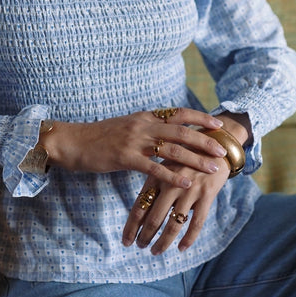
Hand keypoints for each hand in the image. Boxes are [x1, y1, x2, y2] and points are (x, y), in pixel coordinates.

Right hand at [43, 108, 228, 189]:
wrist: (72, 141)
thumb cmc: (98, 138)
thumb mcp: (126, 127)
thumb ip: (146, 128)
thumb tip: (165, 132)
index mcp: (145, 117)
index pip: (179, 113)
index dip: (200, 118)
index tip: (218, 124)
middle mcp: (143, 125)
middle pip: (182, 130)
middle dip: (205, 140)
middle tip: (223, 149)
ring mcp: (135, 141)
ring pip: (173, 149)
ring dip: (195, 159)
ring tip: (212, 168)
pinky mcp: (125, 157)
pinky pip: (154, 168)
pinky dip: (172, 176)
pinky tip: (185, 183)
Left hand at [122, 161, 229, 254]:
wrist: (215, 145)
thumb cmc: (185, 159)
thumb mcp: (165, 167)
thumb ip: (153, 188)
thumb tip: (139, 216)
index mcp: (156, 177)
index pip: (139, 207)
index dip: (131, 227)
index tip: (125, 241)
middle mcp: (170, 184)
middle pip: (154, 218)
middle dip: (145, 237)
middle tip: (140, 247)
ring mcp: (189, 191)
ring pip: (173, 224)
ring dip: (163, 242)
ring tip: (156, 251)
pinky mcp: (206, 195)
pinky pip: (196, 223)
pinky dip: (188, 238)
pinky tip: (181, 248)